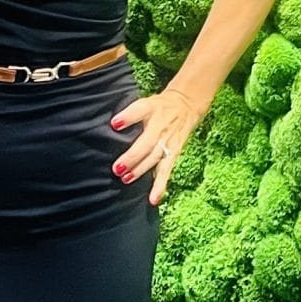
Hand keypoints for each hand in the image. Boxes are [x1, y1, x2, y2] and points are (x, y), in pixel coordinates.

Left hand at [110, 86, 203, 206]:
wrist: (186, 106)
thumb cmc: (160, 106)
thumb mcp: (145, 102)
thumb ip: (130, 113)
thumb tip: (113, 124)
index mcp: (153, 110)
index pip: (140, 111)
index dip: (127, 117)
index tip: (115, 124)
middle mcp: (161, 127)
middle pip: (147, 143)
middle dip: (132, 157)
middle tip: (116, 168)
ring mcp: (169, 142)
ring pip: (155, 159)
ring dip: (141, 170)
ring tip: (126, 179)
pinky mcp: (174, 153)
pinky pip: (166, 171)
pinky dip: (160, 186)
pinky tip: (153, 199)